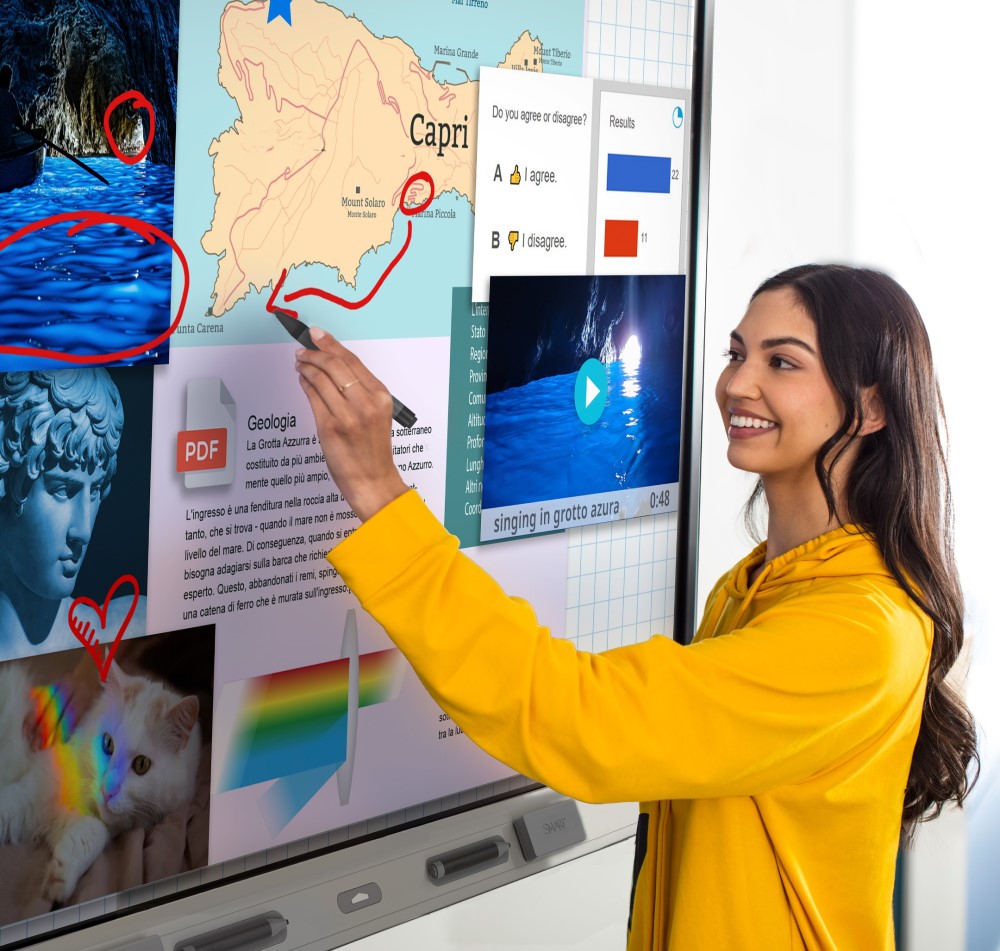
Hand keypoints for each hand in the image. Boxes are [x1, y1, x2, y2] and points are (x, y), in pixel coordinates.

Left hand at [295, 327, 408, 521]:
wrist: (372, 480)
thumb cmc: (372, 449)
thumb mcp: (376, 414)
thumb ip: (360, 390)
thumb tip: (335, 365)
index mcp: (380, 396)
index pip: (352, 360)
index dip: (332, 344)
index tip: (318, 334)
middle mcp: (365, 403)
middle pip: (334, 365)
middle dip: (314, 353)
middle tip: (303, 350)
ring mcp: (347, 416)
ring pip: (320, 378)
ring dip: (306, 367)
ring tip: (300, 364)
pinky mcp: (329, 428)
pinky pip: (312, 397)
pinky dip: (305, 384)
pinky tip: (302, 381)